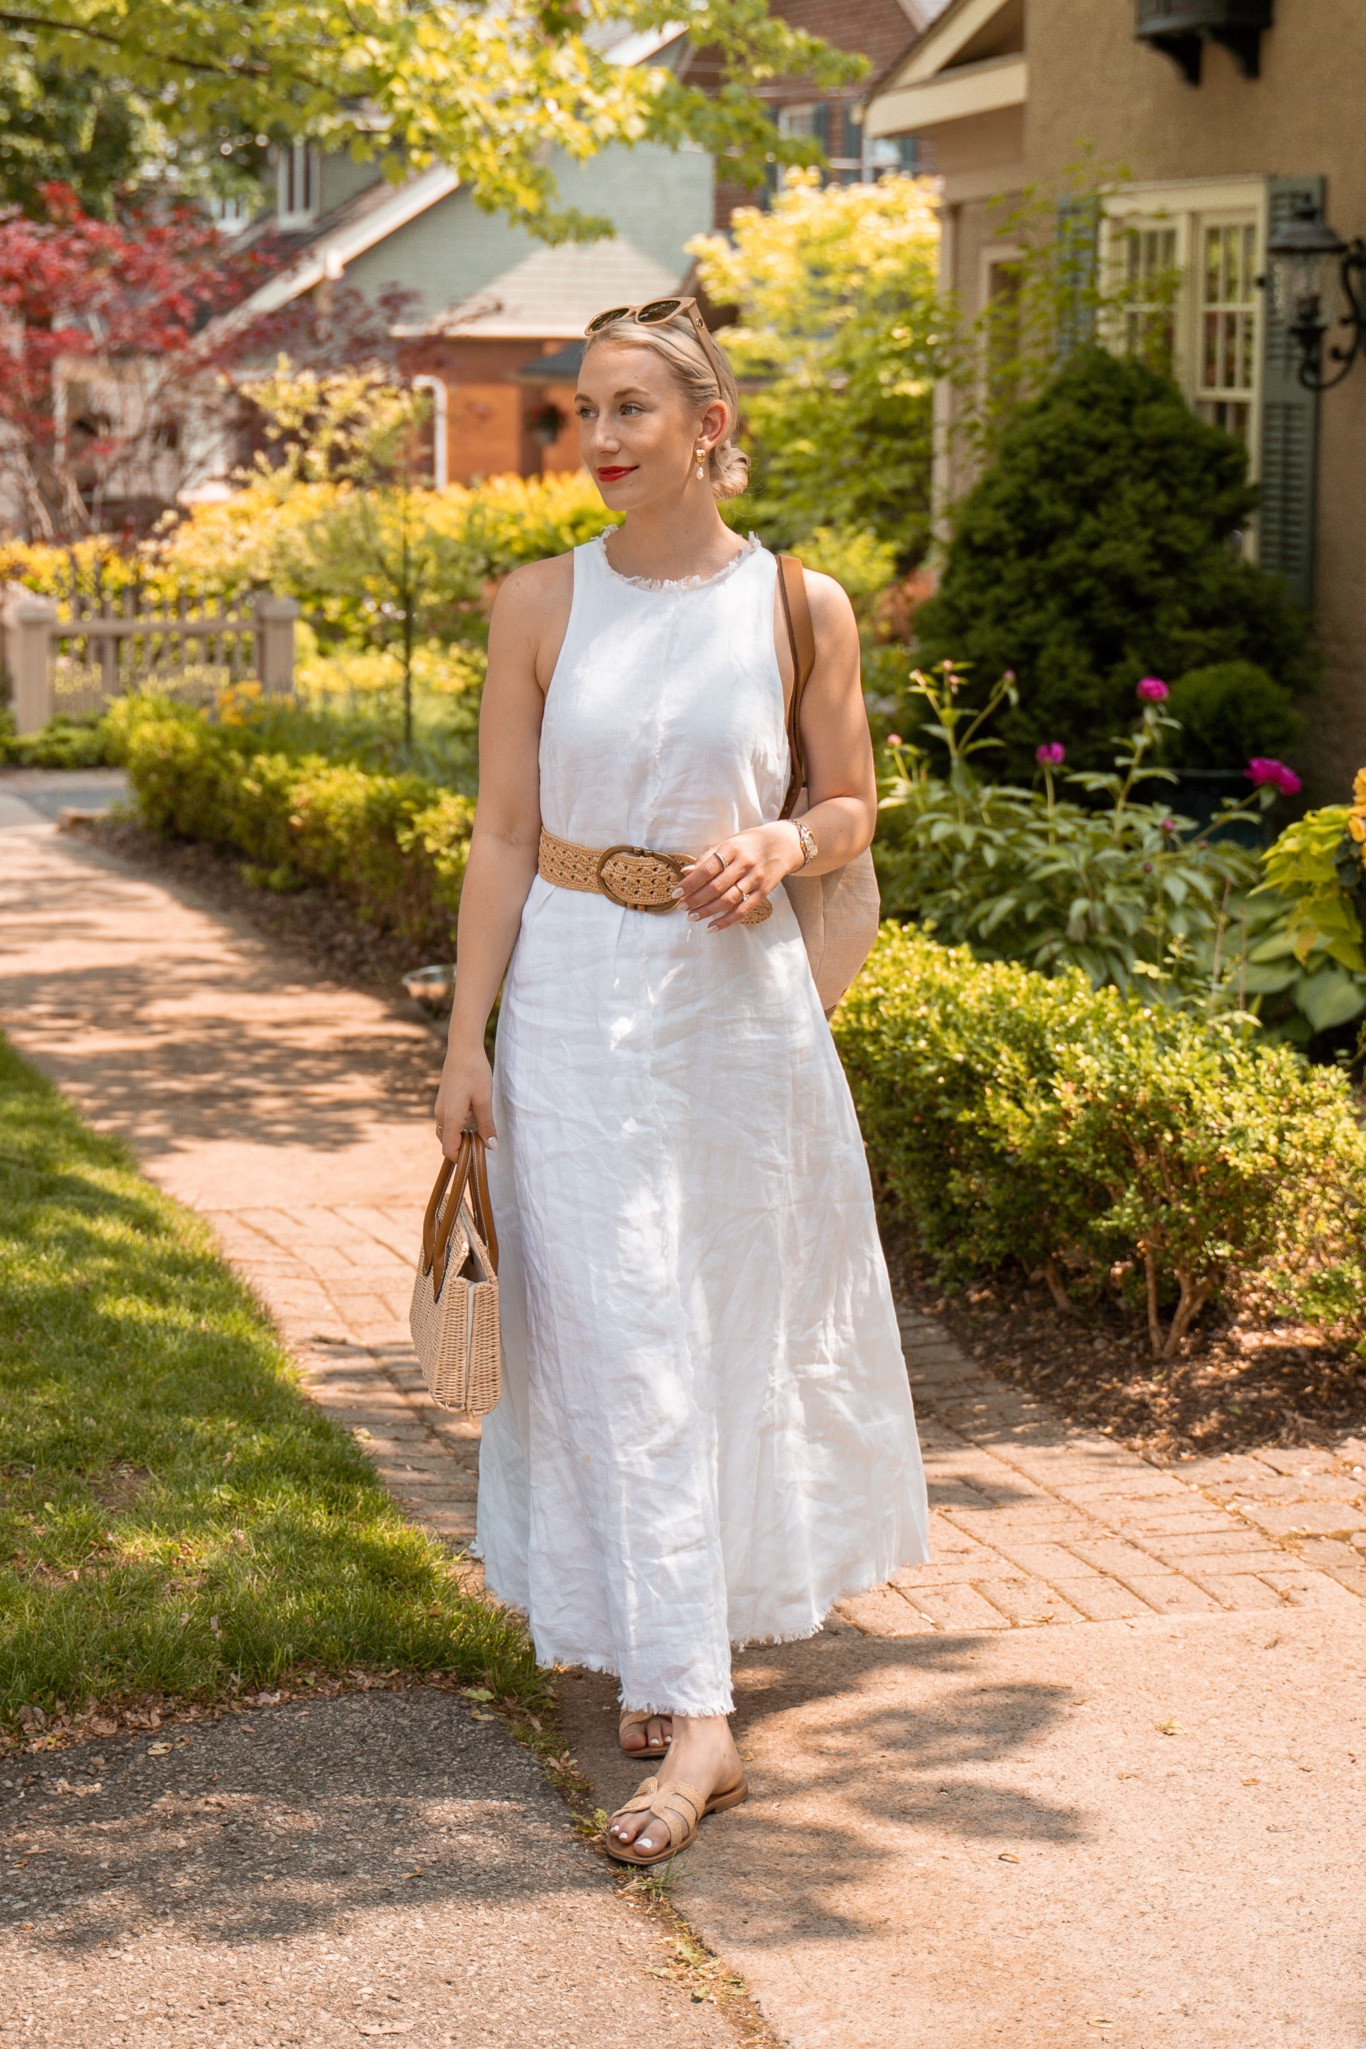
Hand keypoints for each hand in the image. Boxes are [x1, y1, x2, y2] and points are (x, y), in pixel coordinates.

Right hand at [433, 1041, 495, 1159]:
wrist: (462, 1049)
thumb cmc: (475, 1072)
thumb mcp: (484, 1100)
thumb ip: (486, 1125)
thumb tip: (492, 1147)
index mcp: (450, 1117)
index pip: (449, 1150)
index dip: (461, 1158)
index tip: (478, 1158)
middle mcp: (440, 1115)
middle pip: (447, 1143)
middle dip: (462, 1148)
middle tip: (484, 1144)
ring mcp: (440, 1108)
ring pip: (447, 1132)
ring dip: (461, 1136)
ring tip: (481, 1130)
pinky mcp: (442, 1102)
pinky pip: (448, 1122)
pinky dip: (459, 1126)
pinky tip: (474, 1115)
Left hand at [675, 822, 804, 930]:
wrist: (784, 845)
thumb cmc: (749, 844)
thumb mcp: (728, 843)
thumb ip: (707, 858)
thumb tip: (685, 872)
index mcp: (732, 848)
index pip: (707, 868)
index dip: (690, 883)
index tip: (676, 893)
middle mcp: (744, 863)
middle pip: (716, 886)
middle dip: (696, 899)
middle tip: (681, 908)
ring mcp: (755, 878)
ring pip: (728, 899)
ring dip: (708, 911)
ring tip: (692, 917)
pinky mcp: (764, 891)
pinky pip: (743, 910)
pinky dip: (726, 921)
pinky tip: (712, 927)